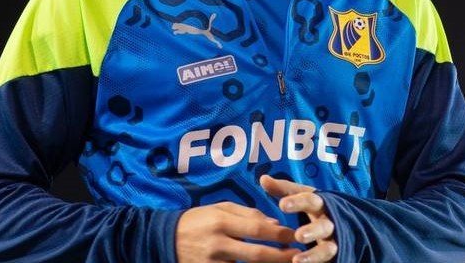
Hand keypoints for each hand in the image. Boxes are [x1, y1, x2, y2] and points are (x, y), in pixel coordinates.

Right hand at [176, 201, 300, 262]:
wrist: (165, 240)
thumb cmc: (197, 221)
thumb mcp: (218, 209)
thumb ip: (246, 214)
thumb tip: (274, 225)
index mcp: (220, 222)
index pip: (256, 229)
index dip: (278, 235)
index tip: (294, 236)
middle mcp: (218, 244)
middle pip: (257, 254)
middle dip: (281, 256)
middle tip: (299, 256)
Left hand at [259, 174, 337, 262]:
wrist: (341, 221)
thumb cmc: (313, 206)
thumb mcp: (301, 195)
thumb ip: (284, 189)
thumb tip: (263, 178)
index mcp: (320, 204)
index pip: (310, 200)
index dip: (298, 202)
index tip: (282, 205)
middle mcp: (329, 223)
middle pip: (323, 226)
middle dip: (312, 231)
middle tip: (299, 236)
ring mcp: (333, 241)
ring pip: (328, 249)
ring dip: (314, 255)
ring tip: (297, 260)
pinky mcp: (333, 256)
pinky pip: (326, 262)